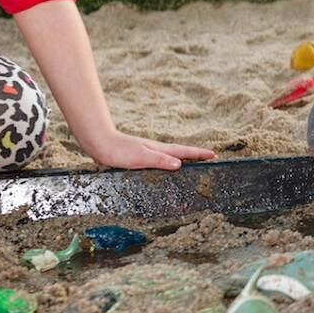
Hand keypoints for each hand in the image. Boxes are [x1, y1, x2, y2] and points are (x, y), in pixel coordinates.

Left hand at [80, 128, 215, 170]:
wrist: (99, 143)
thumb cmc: (119, 151)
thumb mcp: (141, 157)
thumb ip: (160, 160)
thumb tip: (180, 164)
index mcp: (160, 150)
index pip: (184, 152)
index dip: (199, 154)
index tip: (214, 155)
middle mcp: (156, 150)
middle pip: (180, 152)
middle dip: (195, 155)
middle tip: (208, 158)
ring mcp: (148, 153)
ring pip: (170, 157)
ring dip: (182, 159)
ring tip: (191, 164)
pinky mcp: (138, 158)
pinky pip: (159, 161)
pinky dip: (168, 164)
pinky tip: (163, 169)